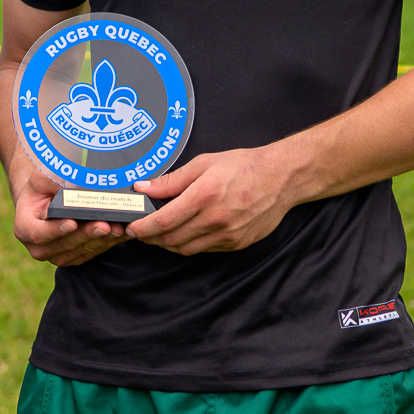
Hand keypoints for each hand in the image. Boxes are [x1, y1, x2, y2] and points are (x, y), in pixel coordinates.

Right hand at [12, 169, 129, 266]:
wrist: (46, 202)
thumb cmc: (44, 188)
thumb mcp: (42, 179)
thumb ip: (52, 180)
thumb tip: (73, 181)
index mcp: (25, 228)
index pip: (38, 233)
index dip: (55, 230)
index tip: (72, 222)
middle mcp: (39, 248)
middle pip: (64, 245)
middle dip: (86, 234)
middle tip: (104, 224)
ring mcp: (57, 256)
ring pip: (81, 252)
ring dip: (101, 241)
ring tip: (117, 228)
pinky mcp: (75, 259)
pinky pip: (92, 254)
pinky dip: (108, 243)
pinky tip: (121, 233)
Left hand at [129, 147, 296, 254]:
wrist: (281, 178)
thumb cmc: (243, 166)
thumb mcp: (204, 164)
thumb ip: (172, 180)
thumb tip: (143, 187)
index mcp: (205, 195)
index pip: (164, 220)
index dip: (144, 228)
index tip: (132, 228)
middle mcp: (215, 219)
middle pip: (172, 239)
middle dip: (151, 238)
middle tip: (142, 231)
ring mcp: (227, 234)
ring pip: (186, 249)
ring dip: (168, 244)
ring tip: (159, 234)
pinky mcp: (236, 244)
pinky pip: (204, 249)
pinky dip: (189, 245)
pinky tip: (185, 234)